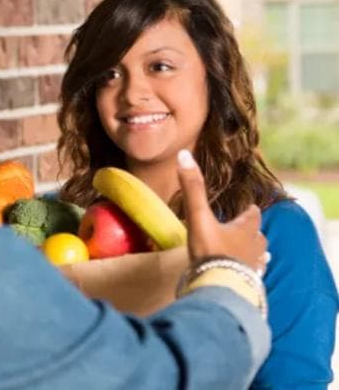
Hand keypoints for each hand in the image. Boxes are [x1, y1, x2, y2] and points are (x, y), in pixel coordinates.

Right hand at [177, 150, 267, 274]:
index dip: (249, 210)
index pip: (253, 214)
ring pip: (258, 256)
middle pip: (258, 236)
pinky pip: (251, 277)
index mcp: (245, 228)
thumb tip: (184, 154)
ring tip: (245, 253)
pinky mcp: (248, 285)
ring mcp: (253, 267)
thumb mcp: (198, 217)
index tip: (248, 208)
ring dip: (252, 253)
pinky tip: (241, 277)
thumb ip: (192, 188)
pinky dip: (246, 273)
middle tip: (243, 230)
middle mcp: (254, 246)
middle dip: (252, 232)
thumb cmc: (211, 250)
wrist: (219, 288)